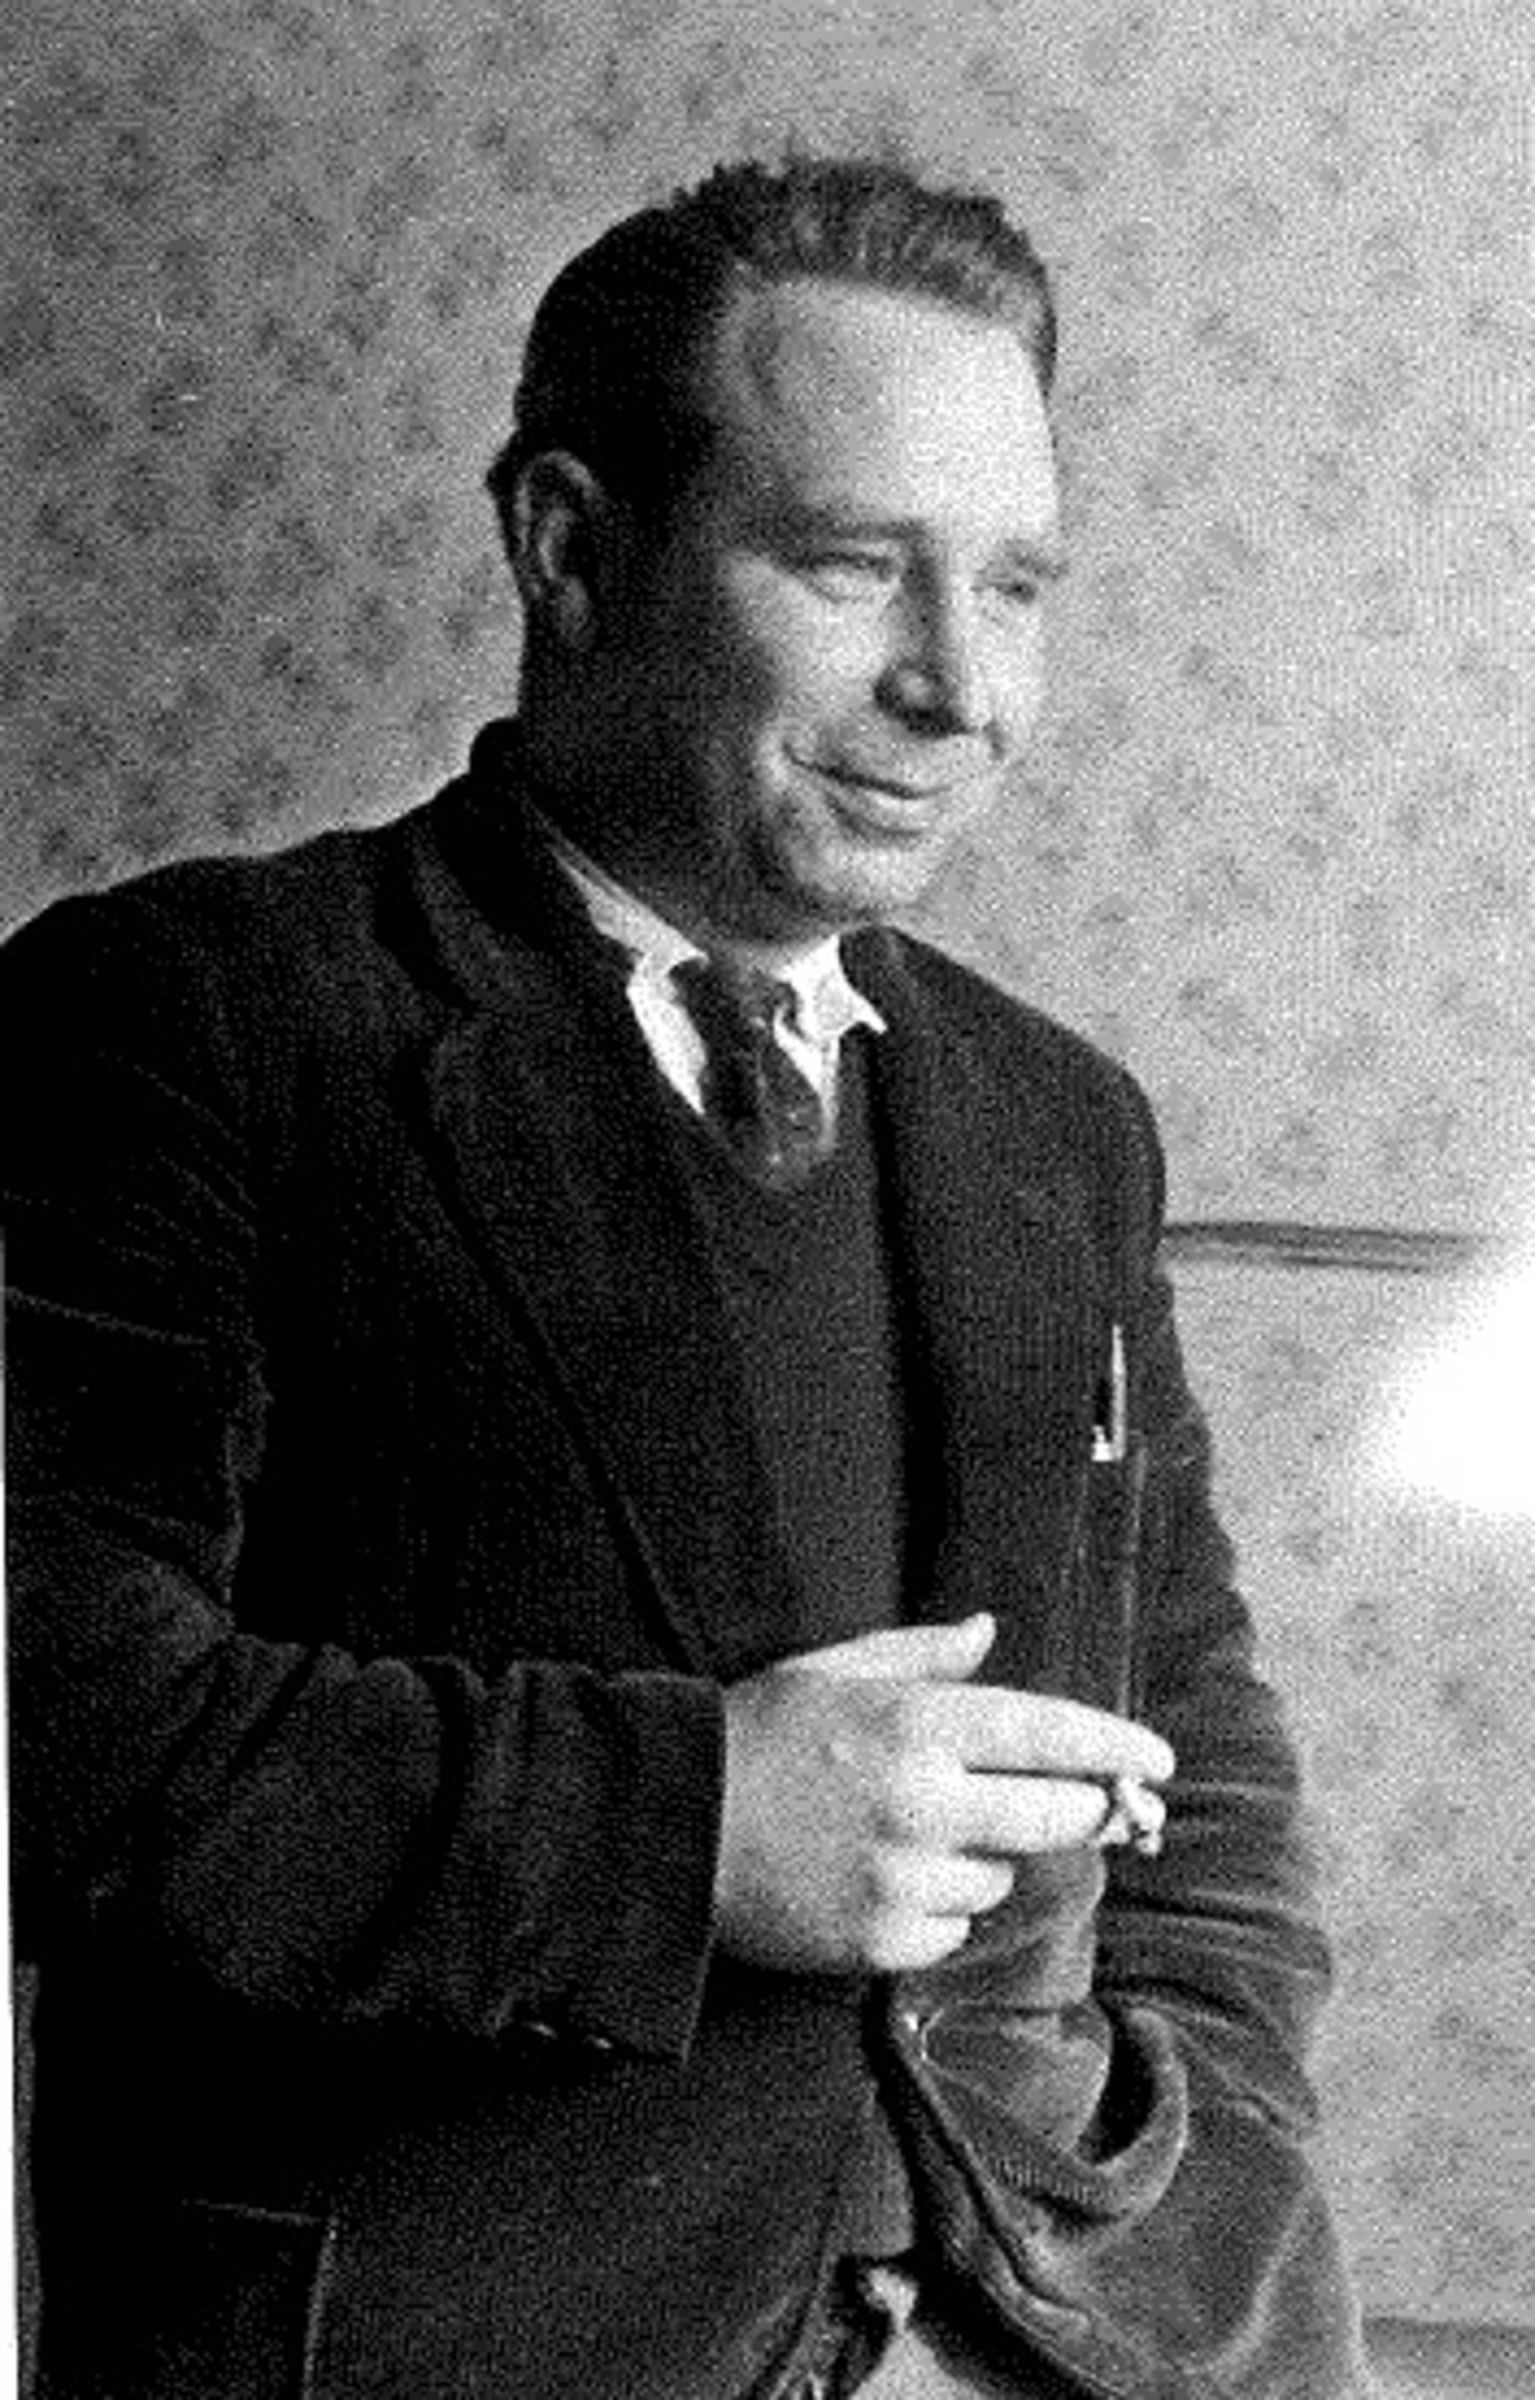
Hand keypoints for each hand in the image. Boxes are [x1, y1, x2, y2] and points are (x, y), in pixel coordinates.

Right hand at [714, 1613, 1175, 1974]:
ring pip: (1002, 1877)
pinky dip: (939, 1908)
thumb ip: (922, 1654)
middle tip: (1081, 1805)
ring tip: (921, 1834)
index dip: (1115, 1746)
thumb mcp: (833, 1669)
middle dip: (1080, 1810)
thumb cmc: (756, 1735)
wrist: (672, 1831)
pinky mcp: (884, 1942)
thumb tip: (989, 1630)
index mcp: (916, 1724)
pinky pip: (954, 1930)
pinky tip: (888, 1879)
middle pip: (1054, 1816)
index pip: (1049, 1733)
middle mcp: (924, 1803)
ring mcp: (906, 1879)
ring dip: (986, 1856)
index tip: (1159, 1758)